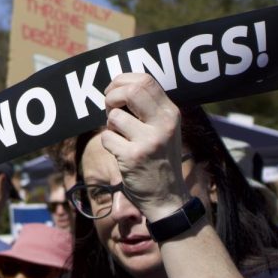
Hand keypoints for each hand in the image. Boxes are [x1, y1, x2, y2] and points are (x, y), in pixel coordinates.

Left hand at [100, 73, 189, 220]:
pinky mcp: (133, 157)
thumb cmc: (159, 159)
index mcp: (171, 113)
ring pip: (114, 117)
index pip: (145, 81)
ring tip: (121, 138)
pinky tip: (121, 154)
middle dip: (112, 97)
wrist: (167, 197)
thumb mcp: (163, 129)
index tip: (114, 91)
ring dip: (110, 126)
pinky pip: (106, 138)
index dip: (122, 81)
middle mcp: (163, 124)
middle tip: (110, 109)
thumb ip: (147, 108)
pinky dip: (108, 144)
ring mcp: (149, 141)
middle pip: (130, 91)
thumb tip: (118, 87)